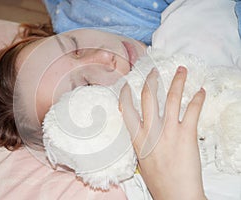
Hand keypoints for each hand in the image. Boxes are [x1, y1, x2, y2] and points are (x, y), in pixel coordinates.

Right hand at [120, 66, 206, 199]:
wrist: (176, 195)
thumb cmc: (159, 181)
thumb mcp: (142, 160)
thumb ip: (141, 142)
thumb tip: (143, 130)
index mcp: (137, 138)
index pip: (126, 109)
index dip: (125, 94)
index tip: (126, 85)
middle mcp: (151, 131)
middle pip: (148, 97)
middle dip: (151, 80)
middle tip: (154, 71)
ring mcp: (169, 131)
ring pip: (171, 98)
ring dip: (177, 81)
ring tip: (181, 71)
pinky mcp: (187, 134)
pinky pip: (192, 110)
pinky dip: (197, 98)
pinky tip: (200, 91)